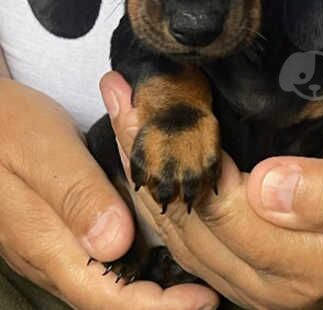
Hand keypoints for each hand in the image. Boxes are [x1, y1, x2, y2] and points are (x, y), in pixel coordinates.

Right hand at [0, 79, 218, 309]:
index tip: (203, 298)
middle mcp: (49, 256)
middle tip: (208, 293)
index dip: (159, 307)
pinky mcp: (56, 232)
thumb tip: (116, 243)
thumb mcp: (44, 150)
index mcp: (48, 244)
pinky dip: (134, 267)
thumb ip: (77, 196)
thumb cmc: (8, 124)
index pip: (108, 298)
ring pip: (104, 285)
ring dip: (150, 288)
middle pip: (110, 300)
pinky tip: (158, 253)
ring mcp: (50, 247)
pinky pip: (97, 264)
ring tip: (193, 279)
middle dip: (161, 304)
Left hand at [102, 72, 322, 307]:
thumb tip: (267, 190)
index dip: (191, 162)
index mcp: (313, 269)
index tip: (159, 101)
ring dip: (146, 172)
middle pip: (192, 227)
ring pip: (179, 235)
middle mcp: (275, 289)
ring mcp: (256, 286)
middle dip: (153, 157)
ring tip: (122, 110)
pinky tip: (144, 152)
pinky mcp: (246, 273)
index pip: (230, 217)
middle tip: (122, 90)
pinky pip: (188, 240)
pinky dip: (160, 193)